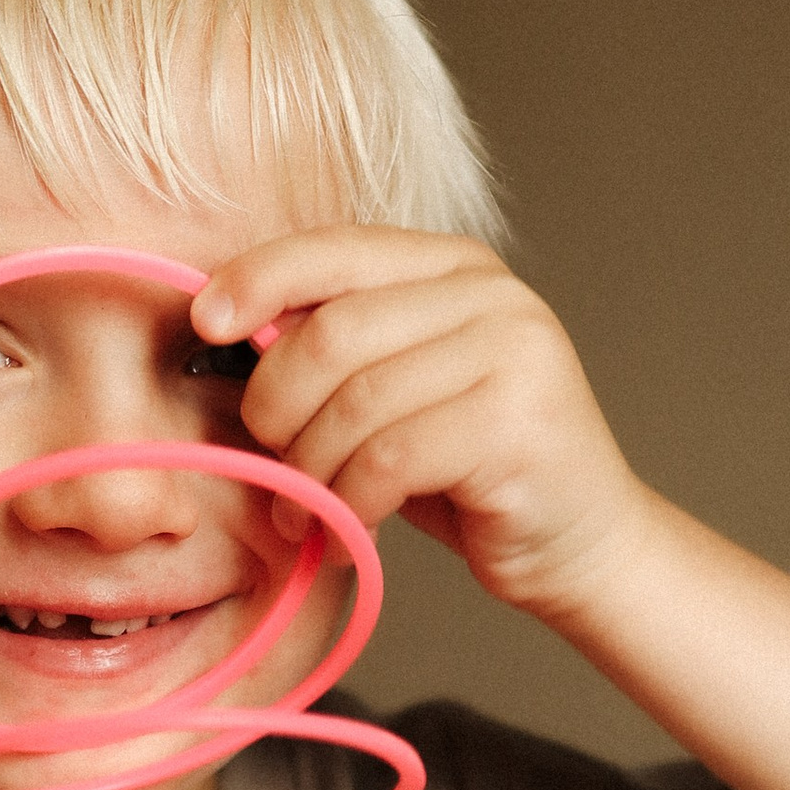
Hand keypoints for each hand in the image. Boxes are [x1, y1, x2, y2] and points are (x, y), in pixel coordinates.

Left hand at [193, 231, 647, 620]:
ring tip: (304, 507)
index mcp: (454, 265)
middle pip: (331, 333)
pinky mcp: (519, 424)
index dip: (257, 278)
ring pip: (354, 404)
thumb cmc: (468, 471)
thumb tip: (224, 325)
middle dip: (276, 405)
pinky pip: (389, 459)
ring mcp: (515, 352)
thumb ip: (335, 350)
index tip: (206, 322)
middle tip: (270, 457)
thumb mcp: (395, 392)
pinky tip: (349, 526)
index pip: (334, 247)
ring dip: (309, 470)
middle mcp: (491, 294)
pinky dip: (350, 502)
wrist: (583, 543)